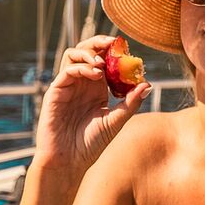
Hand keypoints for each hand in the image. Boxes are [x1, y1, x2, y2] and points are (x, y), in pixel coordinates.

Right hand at [35, 36, 149, 180]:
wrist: (68, 161)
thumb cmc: (89, 145)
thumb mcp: (114, 122)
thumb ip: (130, 104)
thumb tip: (147, 84)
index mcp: (96, 89)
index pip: (104, 60)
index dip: (114, 52)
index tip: (128, 50)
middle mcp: (81, 84)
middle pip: (87, 51)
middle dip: (99, 43)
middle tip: (114, 42)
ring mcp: (68, 86)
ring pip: (73, 55)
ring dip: (89, 52)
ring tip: (103, 63)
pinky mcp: (56, 92)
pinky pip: (67, 71)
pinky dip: (82, 68)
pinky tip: (96, 75)